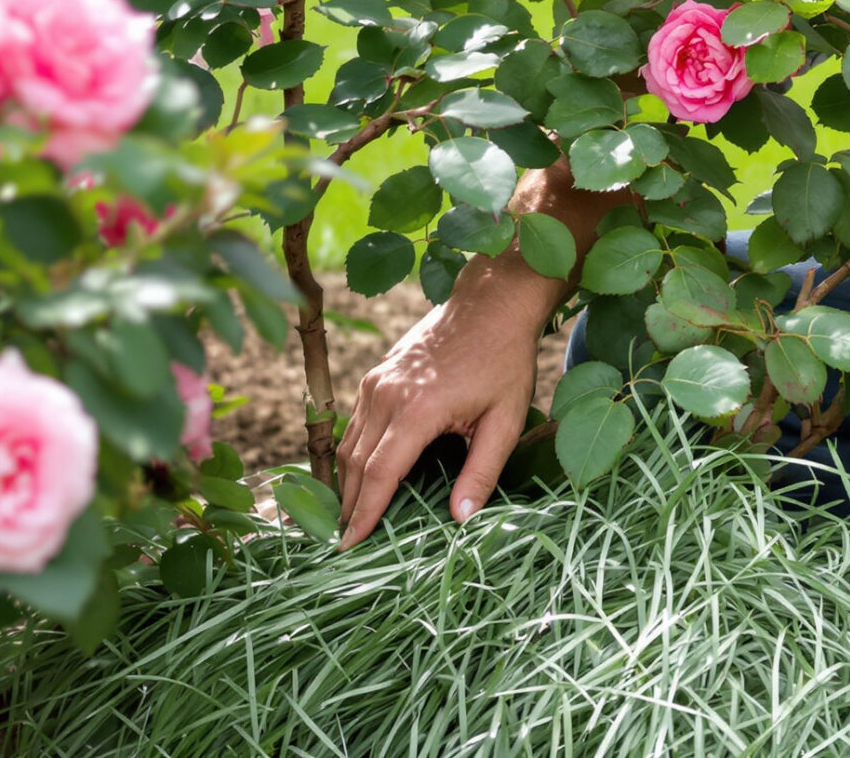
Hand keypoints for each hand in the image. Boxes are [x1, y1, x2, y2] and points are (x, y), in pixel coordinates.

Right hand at [334, 281, 546, 548]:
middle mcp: (387, 394)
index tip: (349, 546)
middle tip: (343, 542)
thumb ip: (482, 472)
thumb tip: (460, 520)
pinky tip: (360, 476)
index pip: (379, 474)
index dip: (363, 514)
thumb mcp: (506, 421)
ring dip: (345, 482)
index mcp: (418, 409)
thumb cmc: (504, 362)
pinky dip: (353, 453)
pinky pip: (355, 422)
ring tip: (348, 516)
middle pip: (355, 463)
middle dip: (348, 506)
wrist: (491, 304)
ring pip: (349, 442)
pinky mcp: (376, 374)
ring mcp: (376, 381)